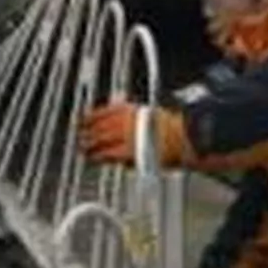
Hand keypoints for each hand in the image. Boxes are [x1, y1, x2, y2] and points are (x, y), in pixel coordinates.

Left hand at [79, 102, 194, 167]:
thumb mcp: (152, 115)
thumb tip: (119, 115)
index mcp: (132, 109)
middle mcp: (127, 120)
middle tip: (79, 135)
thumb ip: (133, 115)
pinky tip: (93, 158)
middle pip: (100, 124)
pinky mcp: (130, 152)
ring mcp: (127, 136)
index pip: (105, 110)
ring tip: (83, 148)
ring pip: (101, 138)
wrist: (188, 139)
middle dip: (87, 130)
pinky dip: (99, 156)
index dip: (91, 115)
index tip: (82, 118)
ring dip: (90, 143)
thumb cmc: (175, 129)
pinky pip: (109, 154)